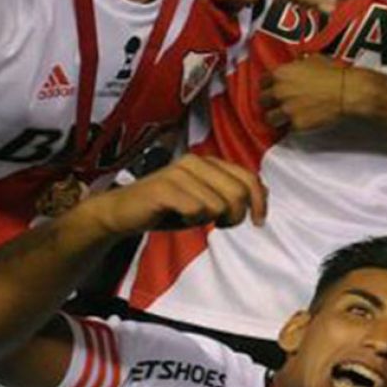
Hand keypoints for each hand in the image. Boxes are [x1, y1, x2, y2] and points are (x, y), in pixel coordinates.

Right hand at [85, 154, 265, 235]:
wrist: (123, 213)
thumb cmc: (168, 208)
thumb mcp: (206, 200)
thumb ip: (232, 193)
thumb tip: (264, 193)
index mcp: (208, 162)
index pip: (250, 177)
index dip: (260, 201)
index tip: (259, 221)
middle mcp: (195, 162)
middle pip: (239, 192)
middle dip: (238, 215)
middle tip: (224, 224)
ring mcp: (178, 173)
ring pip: (219, 203)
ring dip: (213, 219)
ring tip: (195, 218)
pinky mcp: (164, 188)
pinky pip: (197, 210)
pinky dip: (193, 220)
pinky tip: (180, 217)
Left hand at [260, 54, 361, 134]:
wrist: (348, 91)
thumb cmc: (334, 73)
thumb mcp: (314, 60)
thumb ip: (299, 64)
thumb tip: (298, 65)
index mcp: (280, 74)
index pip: (262, 82)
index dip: (269, 86)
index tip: (274, 89)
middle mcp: (279, 92)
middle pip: (262, 100)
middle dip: (270, 102)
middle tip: (279, 104)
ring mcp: (286, 109)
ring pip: (270, 118)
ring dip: (277, 117)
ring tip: (286, 117)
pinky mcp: (296, 124)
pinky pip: (288, 128)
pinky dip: (293, 126)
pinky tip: (301, 122)